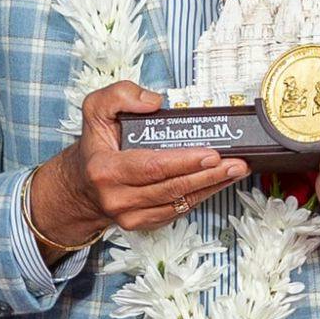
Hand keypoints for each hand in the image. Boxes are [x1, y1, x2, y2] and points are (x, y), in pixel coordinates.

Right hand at [28, 81, 248, 247]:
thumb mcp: (96, 109)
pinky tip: (218, 182)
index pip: (151, 167)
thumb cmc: (96, 145)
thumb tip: (153, 101)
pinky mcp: (142, 224)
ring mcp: (130, 215)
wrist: (82, 185)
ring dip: (211, 186)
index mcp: (105, 170)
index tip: (211, 153)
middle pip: (171, 188)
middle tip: (236, 162)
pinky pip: (178, 211)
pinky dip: (201, 196)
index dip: (184, 161)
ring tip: (236, 170)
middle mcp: (117, 197)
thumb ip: (120, 94)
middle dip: (208, 175)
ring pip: (179, 202)